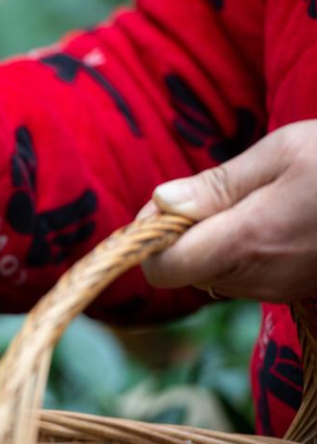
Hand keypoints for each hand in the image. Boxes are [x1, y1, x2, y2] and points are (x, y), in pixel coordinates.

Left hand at [139, 120, 316, 301]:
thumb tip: (161, 202)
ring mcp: (277, 289)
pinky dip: (238, 251)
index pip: (163, 269)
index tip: (167, 205)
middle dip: (182, 233)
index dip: (150, 238)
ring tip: (249, 202)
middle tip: (213, 193)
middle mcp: (257, 277)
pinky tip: (268, 220)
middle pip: (184, 269)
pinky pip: (242, 276)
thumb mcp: (282, 153)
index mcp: (246, 242)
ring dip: (211, 241)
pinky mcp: (293, 290)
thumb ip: (216, 185)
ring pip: (211, 273)